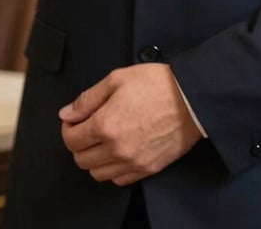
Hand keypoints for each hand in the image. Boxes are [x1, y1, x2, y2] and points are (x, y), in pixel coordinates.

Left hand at [59, 64, 202, 185]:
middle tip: (87, 129)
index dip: (68, 129)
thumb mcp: (115, 80)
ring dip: (94, 159)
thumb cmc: (156, 84)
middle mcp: (117, 149)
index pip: (70, 140)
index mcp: (105, 126)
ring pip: (98, 174)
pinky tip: (118, 152)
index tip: (75, 120)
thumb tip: (66, 114)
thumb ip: (86, 100)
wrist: (194, 98)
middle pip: (81, 160)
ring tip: (102, 140)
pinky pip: (120, 180)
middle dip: (78, 144)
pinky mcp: (150, 169)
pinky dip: (113, 169)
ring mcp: (134, 162)